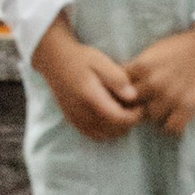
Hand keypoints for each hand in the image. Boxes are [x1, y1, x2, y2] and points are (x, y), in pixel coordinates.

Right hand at [31, 14, 141, 138]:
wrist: (54, 60)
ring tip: (123, 111)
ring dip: (118, 128)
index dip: (134, 116)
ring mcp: (76, 119)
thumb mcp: (101, 61)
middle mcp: (81, 113)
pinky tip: (110, 117)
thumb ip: (117, 79)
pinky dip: (106, 131)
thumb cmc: (80, 58)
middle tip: (133, 107)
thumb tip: (133, 96)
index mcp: (90, 98)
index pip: (119, 119)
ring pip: (105, 135)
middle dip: (128, 122)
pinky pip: (94, 135)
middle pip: (114, 130)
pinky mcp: (73, 121)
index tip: (140, 105)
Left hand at [127, 20, 194, 134]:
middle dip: (139, 104)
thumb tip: (122, 83)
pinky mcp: (188, 107)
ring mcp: (171, 97)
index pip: (119, 88)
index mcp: (142, 66)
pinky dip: (172, 125)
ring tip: (165, 108)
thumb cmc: (182, 46)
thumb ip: (138, 67)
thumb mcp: (154, 51)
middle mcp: (153, 83)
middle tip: (148, 102)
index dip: (123, 92)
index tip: (129, 94)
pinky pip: (172, 128)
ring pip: (152, 118)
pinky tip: (176, 116)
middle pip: (133, 105)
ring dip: (157, 115)